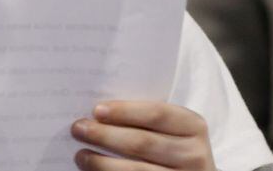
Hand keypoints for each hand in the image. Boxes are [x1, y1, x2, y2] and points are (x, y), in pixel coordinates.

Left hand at [71, 100, 215, 170]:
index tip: (97, 110)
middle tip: (79, 129)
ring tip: (81, 155)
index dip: (125, 111)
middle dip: (106, 135)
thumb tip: (98, 114)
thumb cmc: (171, 146)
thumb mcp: (169, 130)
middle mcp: (194, 154)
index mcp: (193, 127)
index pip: (157, 114)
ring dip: (102, 163)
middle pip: (143, 142)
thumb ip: (144, 121)